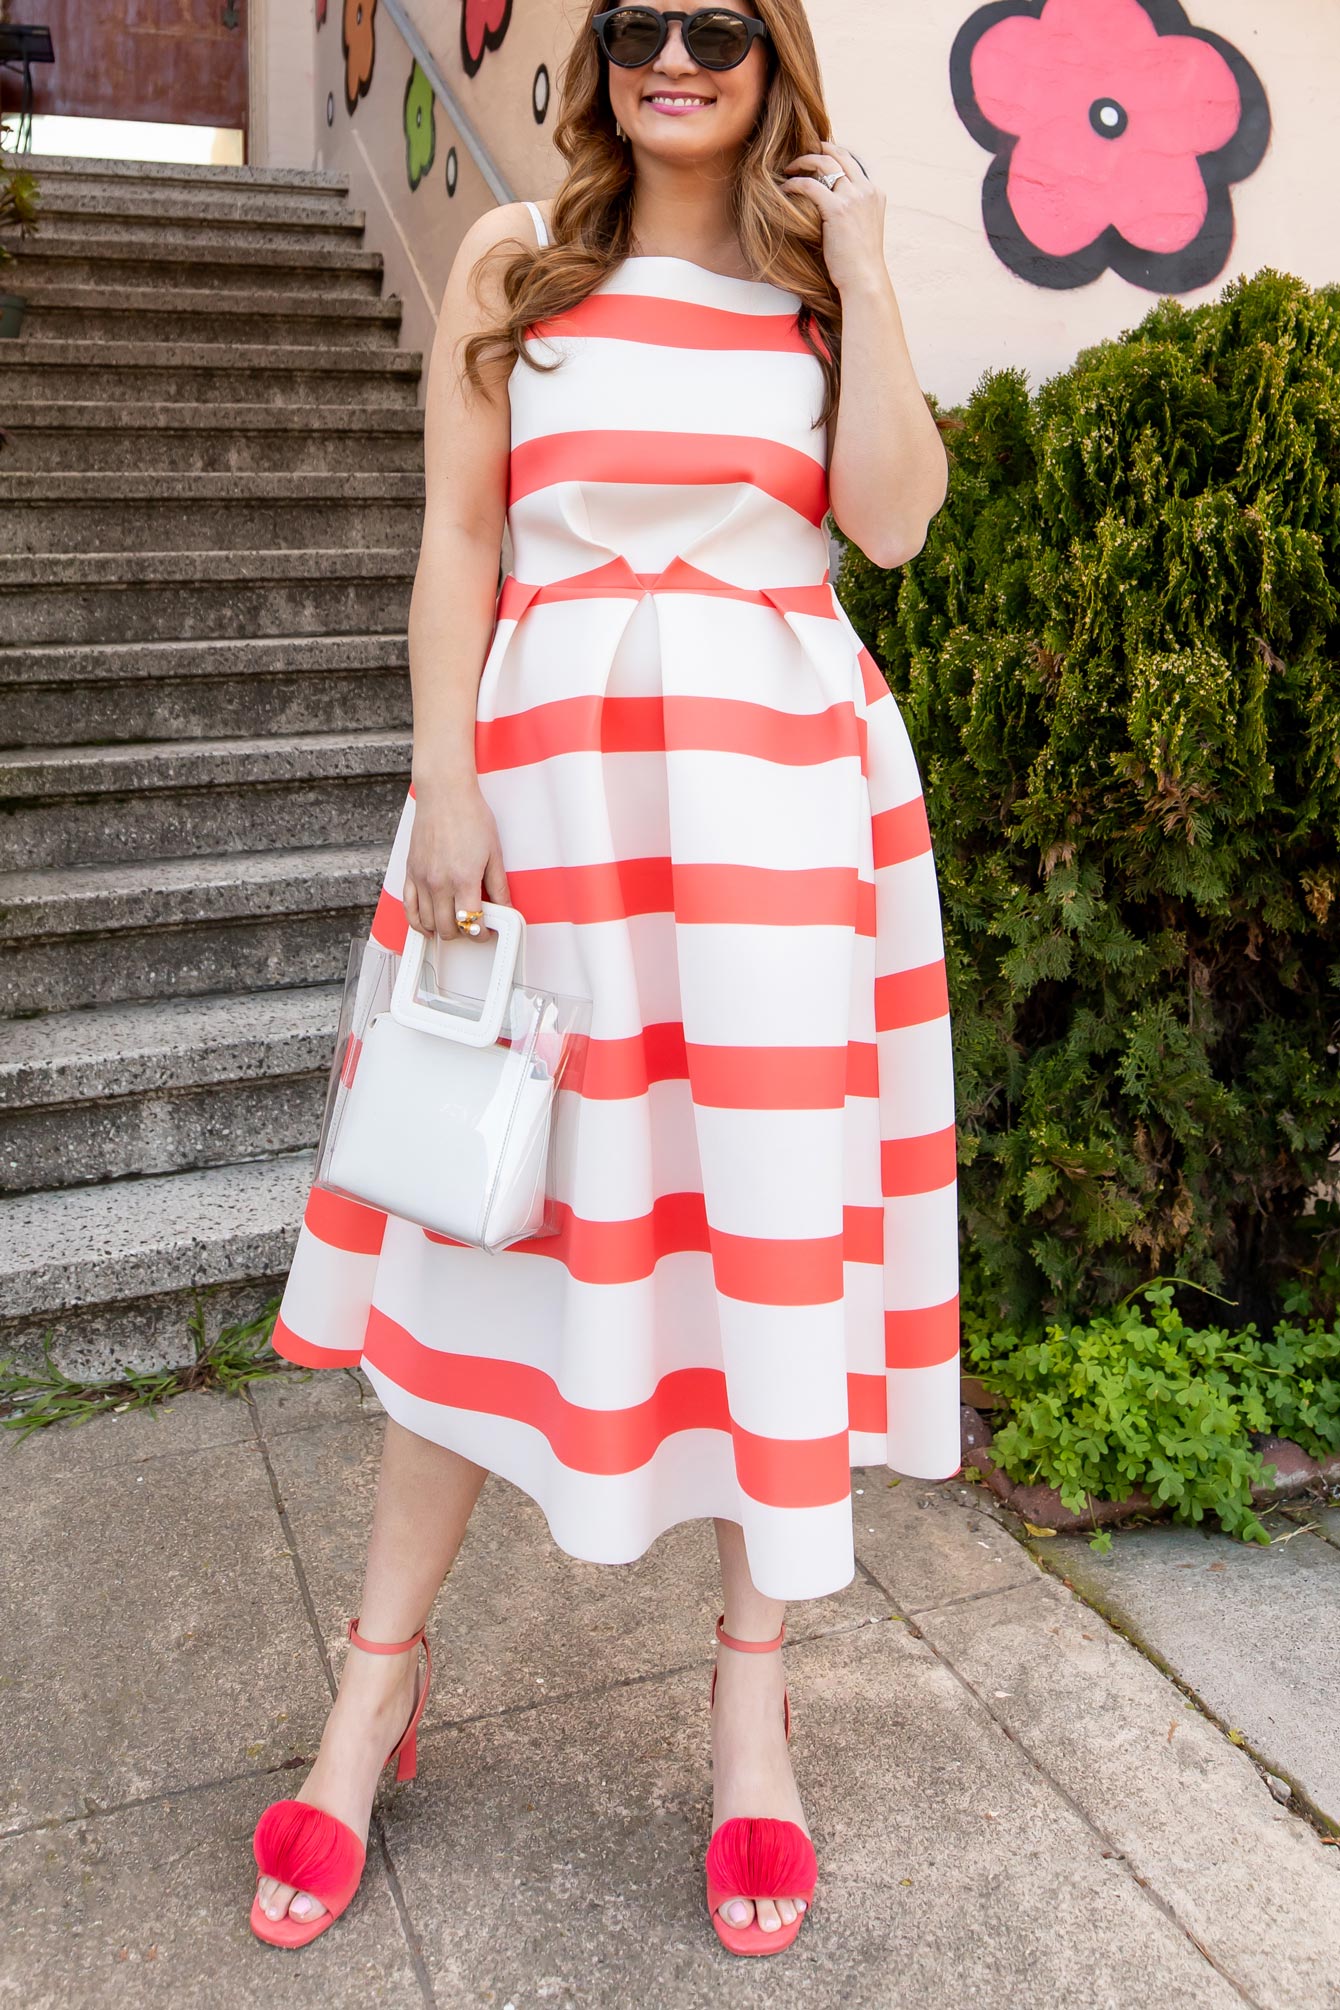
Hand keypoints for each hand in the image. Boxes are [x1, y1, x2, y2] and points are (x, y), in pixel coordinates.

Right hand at [402, 779, 510, 940]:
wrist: (445, 794)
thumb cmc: (471, 816)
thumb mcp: (494, 853)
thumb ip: (498, 886)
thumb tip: (506, 908)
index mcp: (464, 880)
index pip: (472, 924)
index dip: (481, 934)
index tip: (486, 932)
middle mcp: (440, 883)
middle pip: (448, 929)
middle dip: (463, 934)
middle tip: (472, 928)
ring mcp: (422, 879)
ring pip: (427, 923)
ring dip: (441, 930)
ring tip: (453, 926)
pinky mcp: (410, 872)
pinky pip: (408, 907)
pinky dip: (416, 922)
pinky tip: (426, 927)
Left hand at [779, 140, 887, 294]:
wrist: (864, 279)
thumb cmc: (859, 263)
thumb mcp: (863, 229)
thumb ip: (854, 211)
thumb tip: (832, 207)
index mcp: (875, 193)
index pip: (853, 161)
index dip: (833, 154)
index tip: (817, 156)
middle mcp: (867, 190)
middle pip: (840, 155)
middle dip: (818, 150)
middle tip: (799, 158)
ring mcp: (854, 198)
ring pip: (825, 163)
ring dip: (804, 161)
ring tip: (789, 169)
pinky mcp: (838, 209)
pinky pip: (811, 185)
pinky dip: (795, 183)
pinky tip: (785, 188)